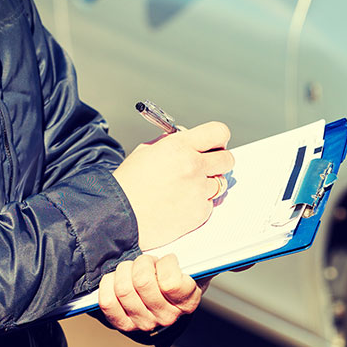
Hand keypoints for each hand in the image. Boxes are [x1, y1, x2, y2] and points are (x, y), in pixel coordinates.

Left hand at [98, 254, 201, 331]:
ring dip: (125, 271)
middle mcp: (168, 318)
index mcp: (188, 302)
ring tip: (132, 270)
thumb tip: (195, 217)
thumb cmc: (176, 271)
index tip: (168, 261)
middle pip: (142, 282)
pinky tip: (117, 279)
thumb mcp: (190, 261)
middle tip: (147, 263)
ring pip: (124, 289)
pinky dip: (108, 284)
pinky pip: (107, 301)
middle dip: (142, 263)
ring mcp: (145, 324)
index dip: (166, 263)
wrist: (162, 295)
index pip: (170, 283)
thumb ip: (192, 249)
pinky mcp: (123, 325)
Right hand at [113, 121, 233, 250]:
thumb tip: (190, 140)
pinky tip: (180, 204)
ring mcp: (198, 190)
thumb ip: (172, 143)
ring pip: (220, 183)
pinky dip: (199, 204)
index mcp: (180, 146)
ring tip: (185, 189)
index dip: (219, 139)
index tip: (216, 144)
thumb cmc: (129, 184)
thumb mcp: (147, 151)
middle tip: (206, 167)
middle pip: (227, 159)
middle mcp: (193, 166)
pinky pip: (210, 204)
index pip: (219, 132)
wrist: (119, 214)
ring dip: (207, 185)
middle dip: (218, 162)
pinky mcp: (200, 212)